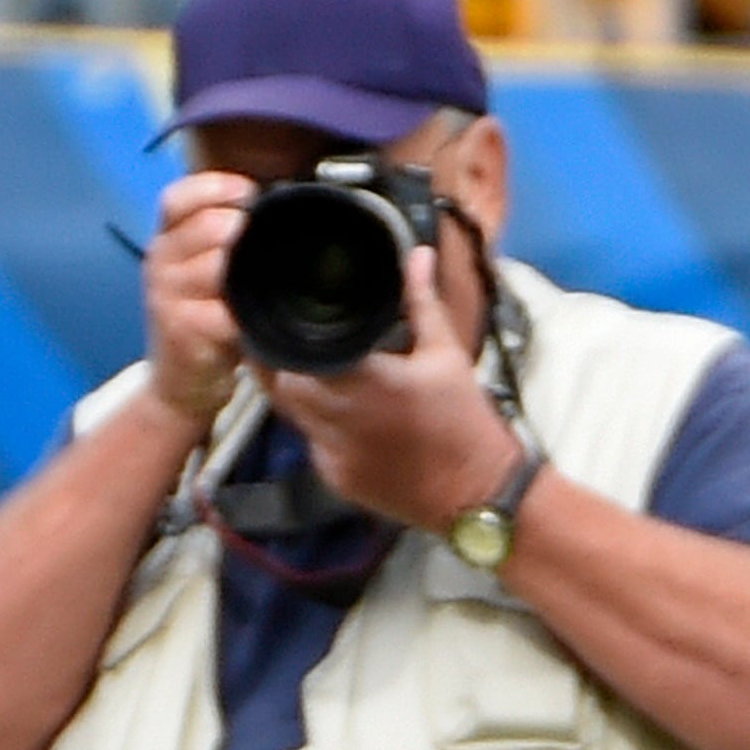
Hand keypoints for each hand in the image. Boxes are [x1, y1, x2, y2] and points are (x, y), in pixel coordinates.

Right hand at [143, 172, 257, 429]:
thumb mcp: (206, 268)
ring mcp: (166, 295)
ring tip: (260, 285)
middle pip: (208, 225)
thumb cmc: (205, 316)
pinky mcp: (181, 328)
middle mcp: (159, 261)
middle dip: (244, 231)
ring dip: (248, 273)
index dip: (215, 188)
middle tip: (265, 247)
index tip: (248, 193)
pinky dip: (246, 314)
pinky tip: (253, 317)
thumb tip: (282, 198)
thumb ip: (226, 234)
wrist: (181, 381)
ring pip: (218, 265)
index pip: (178, 198)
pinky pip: (224, 310)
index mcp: (167, 239)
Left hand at [263, 245, 526, 536]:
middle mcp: (335, 420)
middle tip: (285, 339)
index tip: (275, 319)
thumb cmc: (464, 419)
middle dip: (276, 364)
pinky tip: (335, 411)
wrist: (475, 494)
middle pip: (278, 387)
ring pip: (288, 415)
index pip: (292, 357)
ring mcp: (329, 454)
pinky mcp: (332, 477)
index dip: (275, 340)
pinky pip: (309, 442)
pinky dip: (314, 423)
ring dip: (292, 392)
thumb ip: (422, 302)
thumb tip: (416, 255)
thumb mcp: (446, 354)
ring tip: (308, 369)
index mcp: (362, 382)